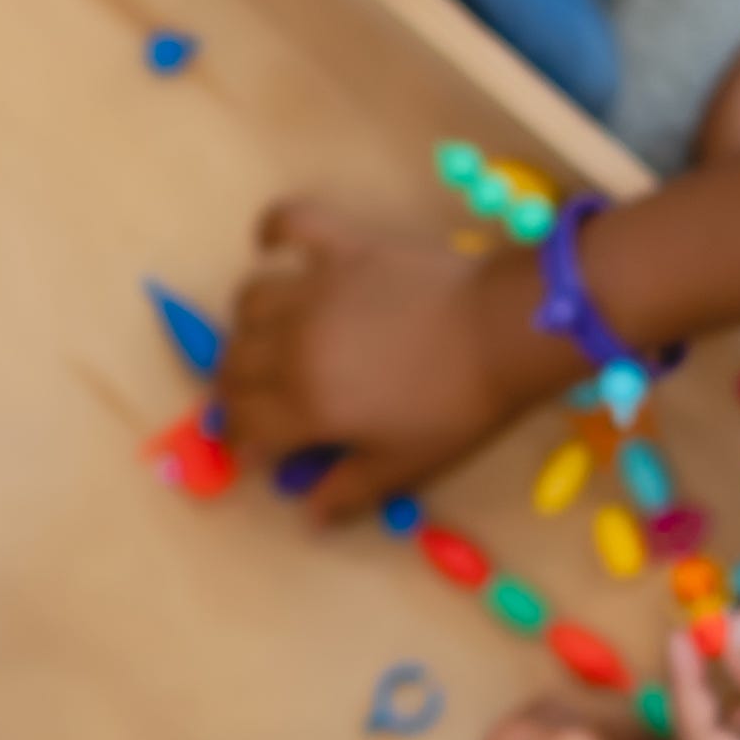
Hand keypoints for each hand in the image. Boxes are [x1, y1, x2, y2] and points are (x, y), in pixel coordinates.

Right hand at [222, 195, 563, 514]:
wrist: (505, 331)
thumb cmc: (459, 406)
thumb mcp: (407, 466)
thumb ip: (350, 492)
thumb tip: (308, 517)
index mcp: (308, 404)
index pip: (244, 421)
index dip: (241, 438)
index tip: (255, 445)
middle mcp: (296, 344)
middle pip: (234, 364)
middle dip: (236, 389)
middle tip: (259, 399)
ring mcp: (316, 288)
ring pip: (248, 302)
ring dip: (248, 325)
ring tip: (269, 337)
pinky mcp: (343, 246)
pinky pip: (290, 222)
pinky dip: (273, 230)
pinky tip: (271, 245)